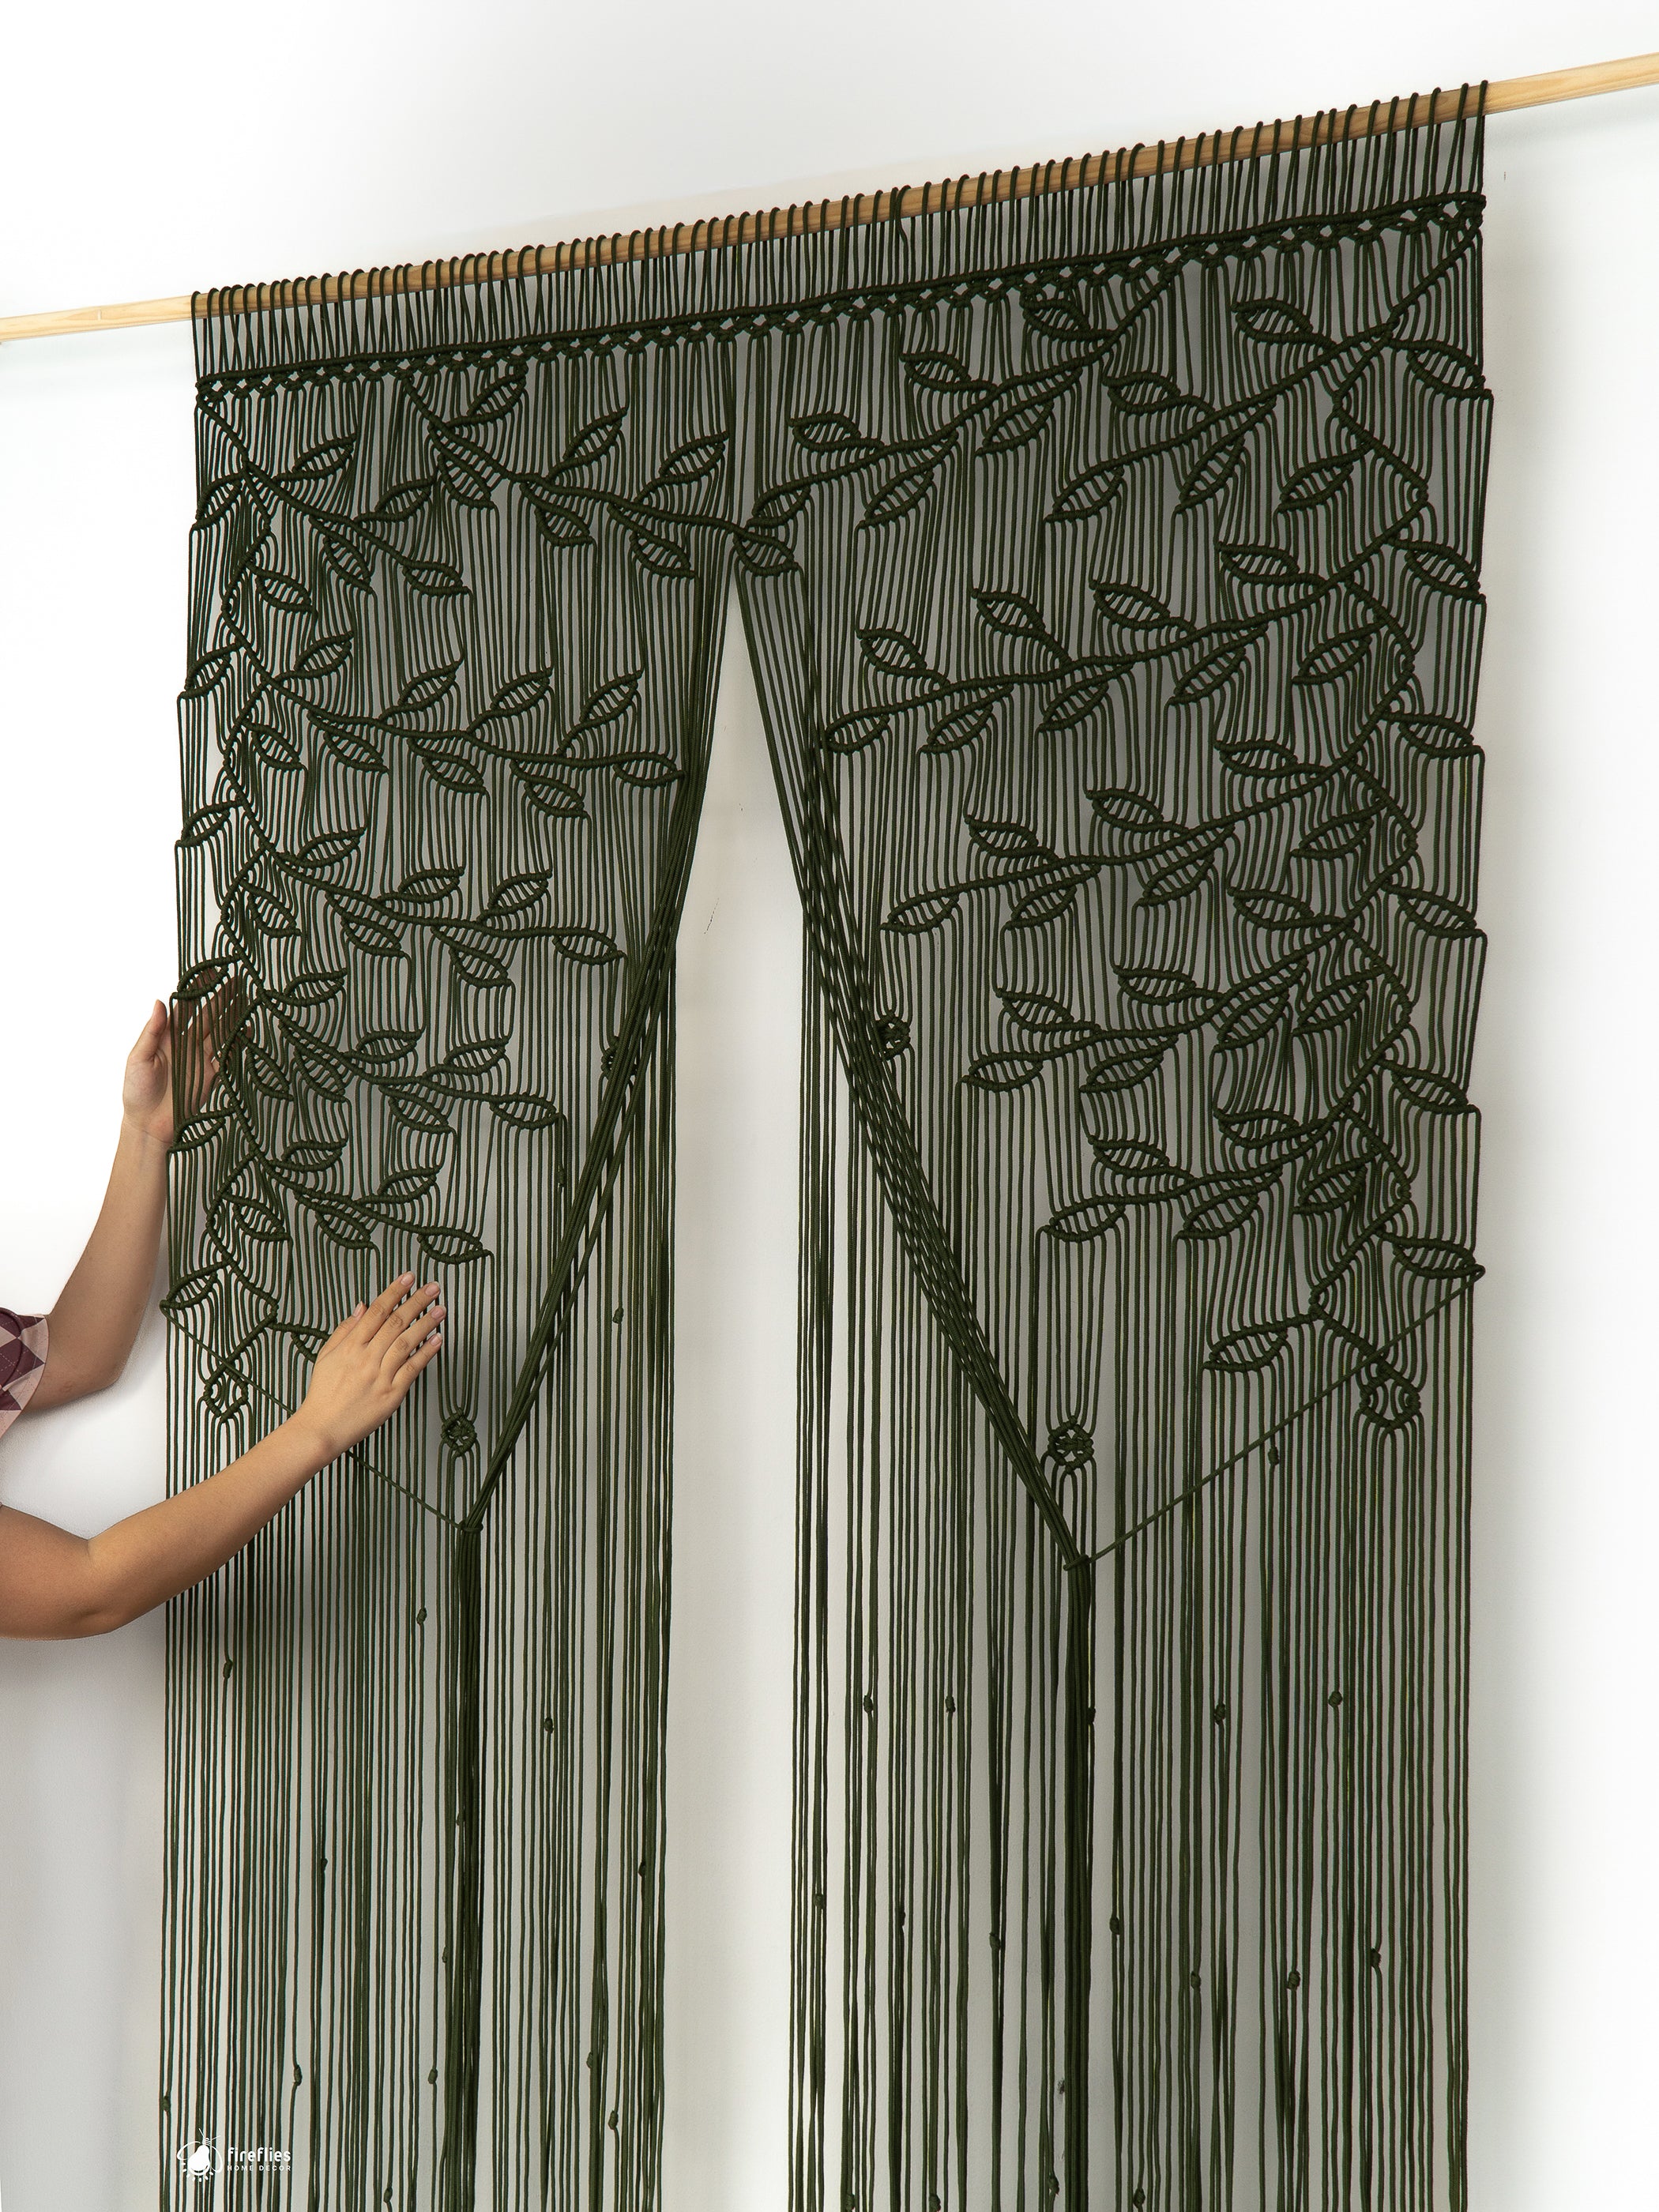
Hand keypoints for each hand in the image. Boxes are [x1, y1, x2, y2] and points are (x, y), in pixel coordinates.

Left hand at [122, 981, 232, 1149]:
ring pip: (220, 1032)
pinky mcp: (210, 1074)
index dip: (195, 990)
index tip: (207, 974)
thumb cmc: (136, 1091)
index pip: (184, 1007)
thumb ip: (152, 1031)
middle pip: (208, 1016)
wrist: (148, 1124)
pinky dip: (237, 1043)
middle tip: (236, 982)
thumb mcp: (138, 1058)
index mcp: (166, 1036)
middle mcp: (185, 1044)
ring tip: (245, 1000)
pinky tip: (246, 1030)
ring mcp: (199, 1058)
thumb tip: (159, 1002)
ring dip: (232, 1016)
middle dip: (221, 998)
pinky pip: (226, 1055)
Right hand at [291, 1275, 443, 1461]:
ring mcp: (380, 1376)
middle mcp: (366, 1358)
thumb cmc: (323, 1393)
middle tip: (433, 1287)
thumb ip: (346, 1329)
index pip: (376, 1311)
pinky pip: (412, 1369)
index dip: (394, 1292)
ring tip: (441, 1309)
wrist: (322, 1428)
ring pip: (406, 1342)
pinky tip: (438, 1340)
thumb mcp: (326, 1355)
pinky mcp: (391, 1394)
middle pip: (395, 1322)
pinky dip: (426, 1353)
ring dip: (426, 1323)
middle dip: (417, 1302)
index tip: (409, 1278)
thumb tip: (362, 1306)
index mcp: (350, 1346)